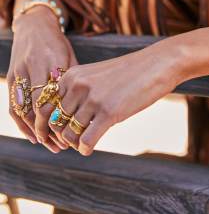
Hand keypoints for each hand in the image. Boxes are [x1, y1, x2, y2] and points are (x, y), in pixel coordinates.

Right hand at [7, 6, 76, 152]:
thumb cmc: (58, 43)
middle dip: (50, 130)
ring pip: (24, 109)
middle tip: (63, 146)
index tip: (73, 133)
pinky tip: (33, 136)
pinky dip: (21, 123)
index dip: (62, 119)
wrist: (34, 25)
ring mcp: (19, 72)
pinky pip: (13, 105)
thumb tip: (85, 108)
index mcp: (52, 60)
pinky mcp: (11, 77)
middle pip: (38, 107)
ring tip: (50, 145)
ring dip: (36, 131)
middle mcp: (33, 67)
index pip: (54, 97)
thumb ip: (72, 81)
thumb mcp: (70, 57)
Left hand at [44, 41, 185, 155]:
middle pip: (56, 121)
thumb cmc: (128, 72)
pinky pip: (86, 140)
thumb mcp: (97, 75)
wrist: (156, 65)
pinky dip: (85, 148)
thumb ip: (78, 91)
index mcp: (72, 75)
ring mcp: (93, 99)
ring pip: (69, 133)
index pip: (47, 106)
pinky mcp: (109, 113)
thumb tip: (65, 118)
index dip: (49, 122)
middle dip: (62, 135)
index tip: (58, 131)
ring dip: (74, 143)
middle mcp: (78, 86)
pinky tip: (90, 148)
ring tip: (82, 143)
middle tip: (72, 140)